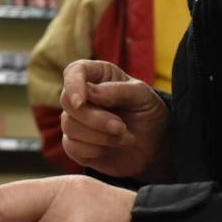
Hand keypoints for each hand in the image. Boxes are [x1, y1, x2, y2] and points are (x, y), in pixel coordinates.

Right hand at [60, 59, 169, 182]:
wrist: (154, 145)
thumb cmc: (147, 113)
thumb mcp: (143, 96)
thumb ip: (118, 90)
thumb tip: (89, 92)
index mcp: (98, 76)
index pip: (74, 71)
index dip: (73, 84)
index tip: (81, 101)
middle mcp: (82, 96)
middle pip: (67, 101)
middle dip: (95, 118)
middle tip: (121, 127)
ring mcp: (76, 121)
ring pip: (69, 126)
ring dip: (101, 136)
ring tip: (124, 137)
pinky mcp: (74, 145)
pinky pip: (72, 147)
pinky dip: (95, 150)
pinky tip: (111, 148)